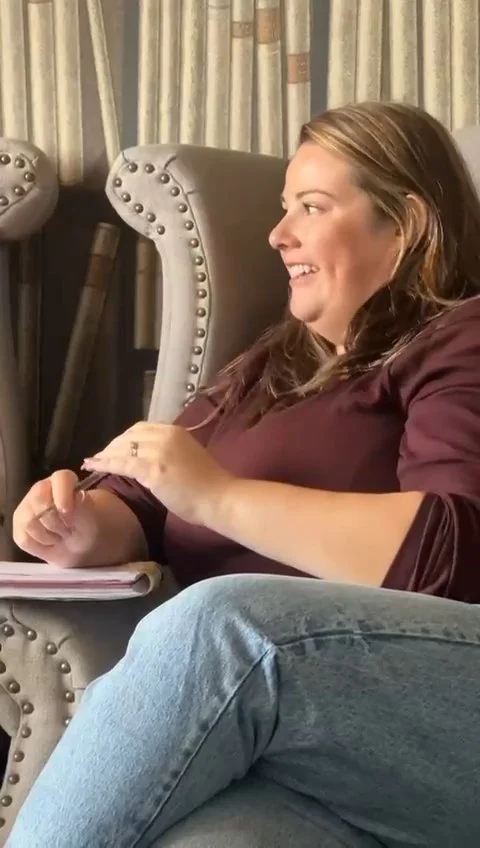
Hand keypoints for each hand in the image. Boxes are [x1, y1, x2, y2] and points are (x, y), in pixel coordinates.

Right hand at [13, 470, 100, 564]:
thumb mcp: (90, 519)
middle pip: (38, 500)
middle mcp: (41, 489)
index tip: (68, 513)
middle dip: (55, 521)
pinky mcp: (19, 527)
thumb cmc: (86, 526)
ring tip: (60, 537)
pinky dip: (40, 547)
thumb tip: (75, 499)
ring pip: (29, 521)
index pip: (61, 478)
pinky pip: (25, 539)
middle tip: (68, 530)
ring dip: (49, 536)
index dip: (64, 495)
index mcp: (63, 481)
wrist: (78, 544)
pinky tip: (50, 542)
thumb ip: (83, 508)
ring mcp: (26, 507)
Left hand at [82, 422, 234, 525]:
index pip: (141, 429)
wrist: (221, 498)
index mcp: (175, 431)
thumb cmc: (210, 485)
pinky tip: (93, 466)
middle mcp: (166, 435)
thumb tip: (151, 458)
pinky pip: (122, 464)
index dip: (125, 438)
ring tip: (92, 462)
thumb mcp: (188, 457)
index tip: (114, 448)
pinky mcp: (152, 469)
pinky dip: (104, 464)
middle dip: (113, 446)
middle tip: (101, 457)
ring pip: (123, 448)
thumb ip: (170, 453)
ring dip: (105, 454)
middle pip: (129, 435)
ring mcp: (159, 451)